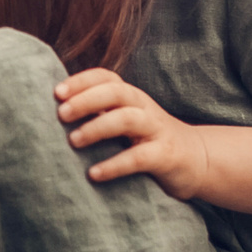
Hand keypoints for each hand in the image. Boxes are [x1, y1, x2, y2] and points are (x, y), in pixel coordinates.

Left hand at [55, 69, 211, 201]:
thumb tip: (54, 113)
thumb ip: (100, 113)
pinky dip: (115, 164)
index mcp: (131, 97)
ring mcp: (156, 130)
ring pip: (127, 118)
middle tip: (61, 114)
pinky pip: (139, 157)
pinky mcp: (165, 155)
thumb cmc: (149, 140)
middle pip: (115, 92)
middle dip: (86, 100)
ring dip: (97, 127)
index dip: (82, 80)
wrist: (197, 159)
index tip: (57, 92)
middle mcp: (144, 107)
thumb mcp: (127, 120)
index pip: (106, 77)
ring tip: (73, 141)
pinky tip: (94, 174)